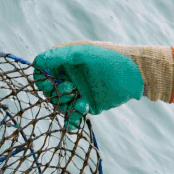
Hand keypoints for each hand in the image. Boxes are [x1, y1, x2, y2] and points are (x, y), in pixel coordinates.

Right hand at [32, 42, 173, 128]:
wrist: (137, 75)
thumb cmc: (111, 59)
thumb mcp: (85, 54)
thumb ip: (60, 56)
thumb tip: (36, 61)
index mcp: (65, 60)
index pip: (42, 71)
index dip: (42, 79)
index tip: (49, 84)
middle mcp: (68, 75)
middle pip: (48, 90)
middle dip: (56, 93)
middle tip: (71, 89)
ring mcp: (77, 91)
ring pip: (59, 104)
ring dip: (66, 106)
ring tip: (82, 102)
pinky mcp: (87, 104)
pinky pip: (72, 116)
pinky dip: (72, 119)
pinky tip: (79, 116)